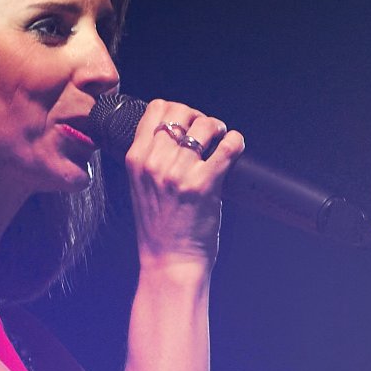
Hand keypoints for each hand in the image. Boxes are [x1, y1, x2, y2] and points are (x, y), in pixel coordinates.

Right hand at [124, 99, 246, 268]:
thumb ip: (151, 157)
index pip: (156, 109)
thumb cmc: (159, 225)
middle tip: (208, 133)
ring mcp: (179, 173)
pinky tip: (234, 149)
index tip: (188, 123)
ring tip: (221, 141)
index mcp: (135, 159)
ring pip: (206, 125)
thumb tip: (178, 129)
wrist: (170, 260)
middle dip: (200, 118)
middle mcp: (154, 163)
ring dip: (219, 129)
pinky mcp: (204, 185)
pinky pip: (228, 146)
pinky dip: (236, 143)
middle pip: (182, 112)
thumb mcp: (140, 184)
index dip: (177, 110)